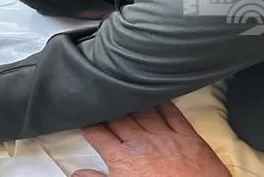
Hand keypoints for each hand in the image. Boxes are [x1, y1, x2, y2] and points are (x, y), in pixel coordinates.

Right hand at [72, 103, 229, 176]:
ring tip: (125, 94)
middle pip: (118, 118)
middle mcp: (141, 142)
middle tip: (101, 102)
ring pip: (143, 111)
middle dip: (107, 109)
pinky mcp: (187, 136)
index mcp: (122, 158)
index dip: (88, 124)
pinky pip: (172, 112)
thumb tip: (76, 173)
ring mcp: (165, 136)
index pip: (98, 134)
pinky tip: (157, 96)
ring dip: (132, 102)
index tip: (82, 118)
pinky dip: (163, 102)